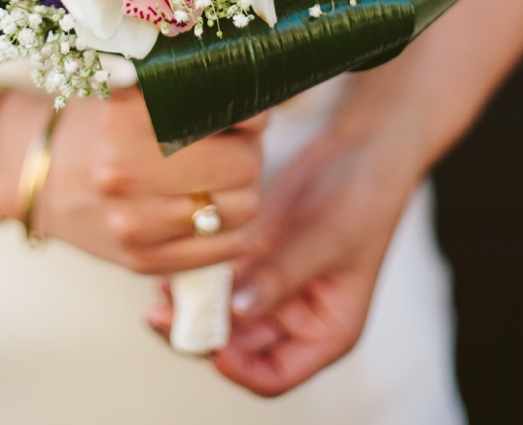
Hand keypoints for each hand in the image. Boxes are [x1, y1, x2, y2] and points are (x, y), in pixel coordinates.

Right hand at [36, 88, 264, 273]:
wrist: (42, 175)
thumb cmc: (101, 126)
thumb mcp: (135, 92)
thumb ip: (190, 88)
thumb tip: (258, 92)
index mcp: (129, 116)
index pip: (227, 115)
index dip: (251, 113)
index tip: (247, 111)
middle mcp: (128, 170)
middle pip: (243, 165)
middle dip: (248, 152)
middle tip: (234, 145)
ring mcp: (134, 222)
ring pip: (241, 210)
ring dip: (242, 191)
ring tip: (219, 177)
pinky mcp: (142, 260)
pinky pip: (224, 249)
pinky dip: (229, 228)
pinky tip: (208, 208)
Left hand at [148, 98, 423, 396]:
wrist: (361, 148)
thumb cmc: (362, 199)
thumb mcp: (326, 239)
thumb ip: (281, 275)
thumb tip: (237, 309)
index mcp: (324, 333)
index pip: (273, 375)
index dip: (236, 368)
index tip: (207, 342)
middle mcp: (294, 319)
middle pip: (238, 348)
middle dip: (201, 335)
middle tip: (162, 315)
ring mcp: (272, 288)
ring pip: (222, 313)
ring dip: (192, 306)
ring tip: (160, 290)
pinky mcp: (256, 257)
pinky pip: (220, 276)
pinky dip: (197, 275)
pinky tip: (173, 265)